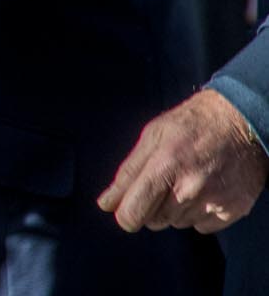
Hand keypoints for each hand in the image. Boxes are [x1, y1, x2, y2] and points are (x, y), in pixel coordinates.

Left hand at [100, 88, 268, 232]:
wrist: (242, 121)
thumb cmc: (190, 124)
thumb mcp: (152, 136)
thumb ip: (128, 172)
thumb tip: (105, 204)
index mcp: (165, 164)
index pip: (134, 212)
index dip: (125, 215)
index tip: (126, 209)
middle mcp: (191, 187)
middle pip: (155, 221)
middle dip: (150, 207)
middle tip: (162, 182)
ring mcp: (215, 201)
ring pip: (178, 223)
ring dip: (174, 209)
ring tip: (186, 180)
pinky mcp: (234, 210)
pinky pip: (202, 227)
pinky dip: (198, 214)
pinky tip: (204, 190)